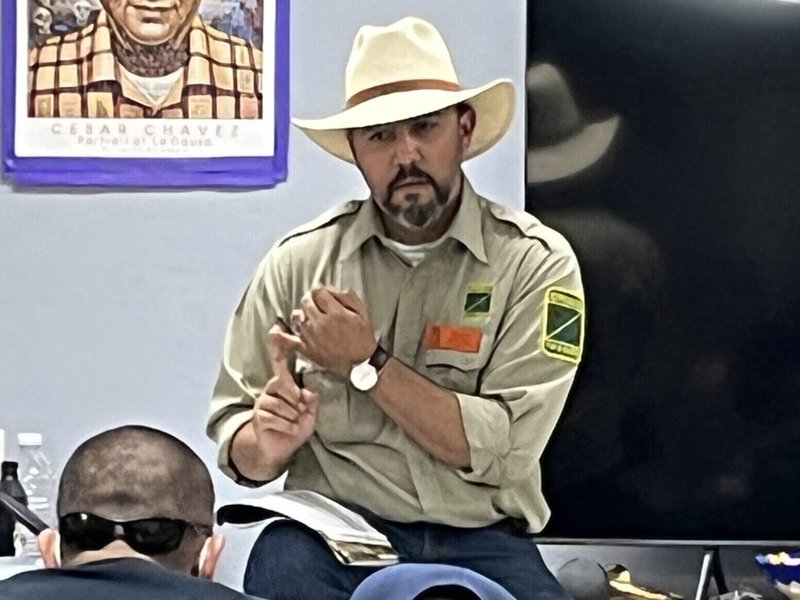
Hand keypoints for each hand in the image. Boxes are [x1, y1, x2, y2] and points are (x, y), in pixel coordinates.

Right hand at [251, 325, 317, 463]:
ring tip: (293, 424)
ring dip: (293, 418)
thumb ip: (311, 401)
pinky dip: (287, 427)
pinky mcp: (258, 416)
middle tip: (299, 413)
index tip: (274, 329)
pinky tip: (288, 430)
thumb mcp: (310, 414)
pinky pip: (276, 418)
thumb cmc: (295, 427)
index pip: (280, 363)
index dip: (278, 347)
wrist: (279, 449)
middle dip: (297, 402)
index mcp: (284, 385)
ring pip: (283, 405)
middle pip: (286, 385)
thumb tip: (308, 392)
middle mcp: (271, 390)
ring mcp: (263, 402)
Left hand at [275, 285, 376, 376]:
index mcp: (335, 312)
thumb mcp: (362, 312)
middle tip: (318, 304)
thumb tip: (331, 288)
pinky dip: (280, 336)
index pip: (318, 291)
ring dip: (303, 313)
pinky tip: (274, 331)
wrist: (360, 364)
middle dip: (311, 299)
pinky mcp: (306, 348)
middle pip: (306, 301)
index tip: (324, 294)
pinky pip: (289, 341)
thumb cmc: (363, 337)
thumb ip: (347, 297)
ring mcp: (310, 336)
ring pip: (297, 316)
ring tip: (310, 316)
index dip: (321, 290)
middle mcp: (320, 323)